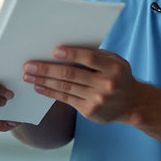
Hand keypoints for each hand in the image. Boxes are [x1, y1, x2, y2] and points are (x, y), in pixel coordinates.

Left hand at [22, 46, 141, 124]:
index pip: (90, 58)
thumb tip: (64, 49)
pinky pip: (66, 99)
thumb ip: (94, 54)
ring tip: (28, 76)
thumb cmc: (119, 76)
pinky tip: (39, 87)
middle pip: (71, 74)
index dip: (72, 54)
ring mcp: (97, 99)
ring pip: (65, 87)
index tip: (54, 51)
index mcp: (113, 67)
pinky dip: (50, 92)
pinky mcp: (89, 111)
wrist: (133, 104)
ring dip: (43, 81)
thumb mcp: (114, 61)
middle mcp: (106, 84)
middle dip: (47, 69)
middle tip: (29, 65)